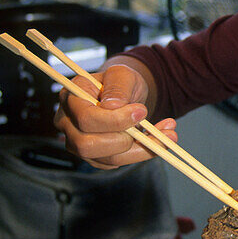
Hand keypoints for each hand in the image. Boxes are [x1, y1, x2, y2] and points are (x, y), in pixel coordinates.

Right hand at [53, 62, 176, 168]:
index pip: (86, 119)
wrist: (126, 95)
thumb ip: (118, 87)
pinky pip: (118, 163)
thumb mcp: (122, 74)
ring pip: (107, 159)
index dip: (115, 120)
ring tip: (169, 133)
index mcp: (70, 98)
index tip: (141, 111)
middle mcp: (68, 124)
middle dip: (123, 141)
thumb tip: (114, 107)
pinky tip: (158, 139)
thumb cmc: (120, 82)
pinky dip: (143, 153)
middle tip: (148, 126)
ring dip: (142, 150)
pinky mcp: (96, 157)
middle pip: (87, 146)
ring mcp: (78, 144)